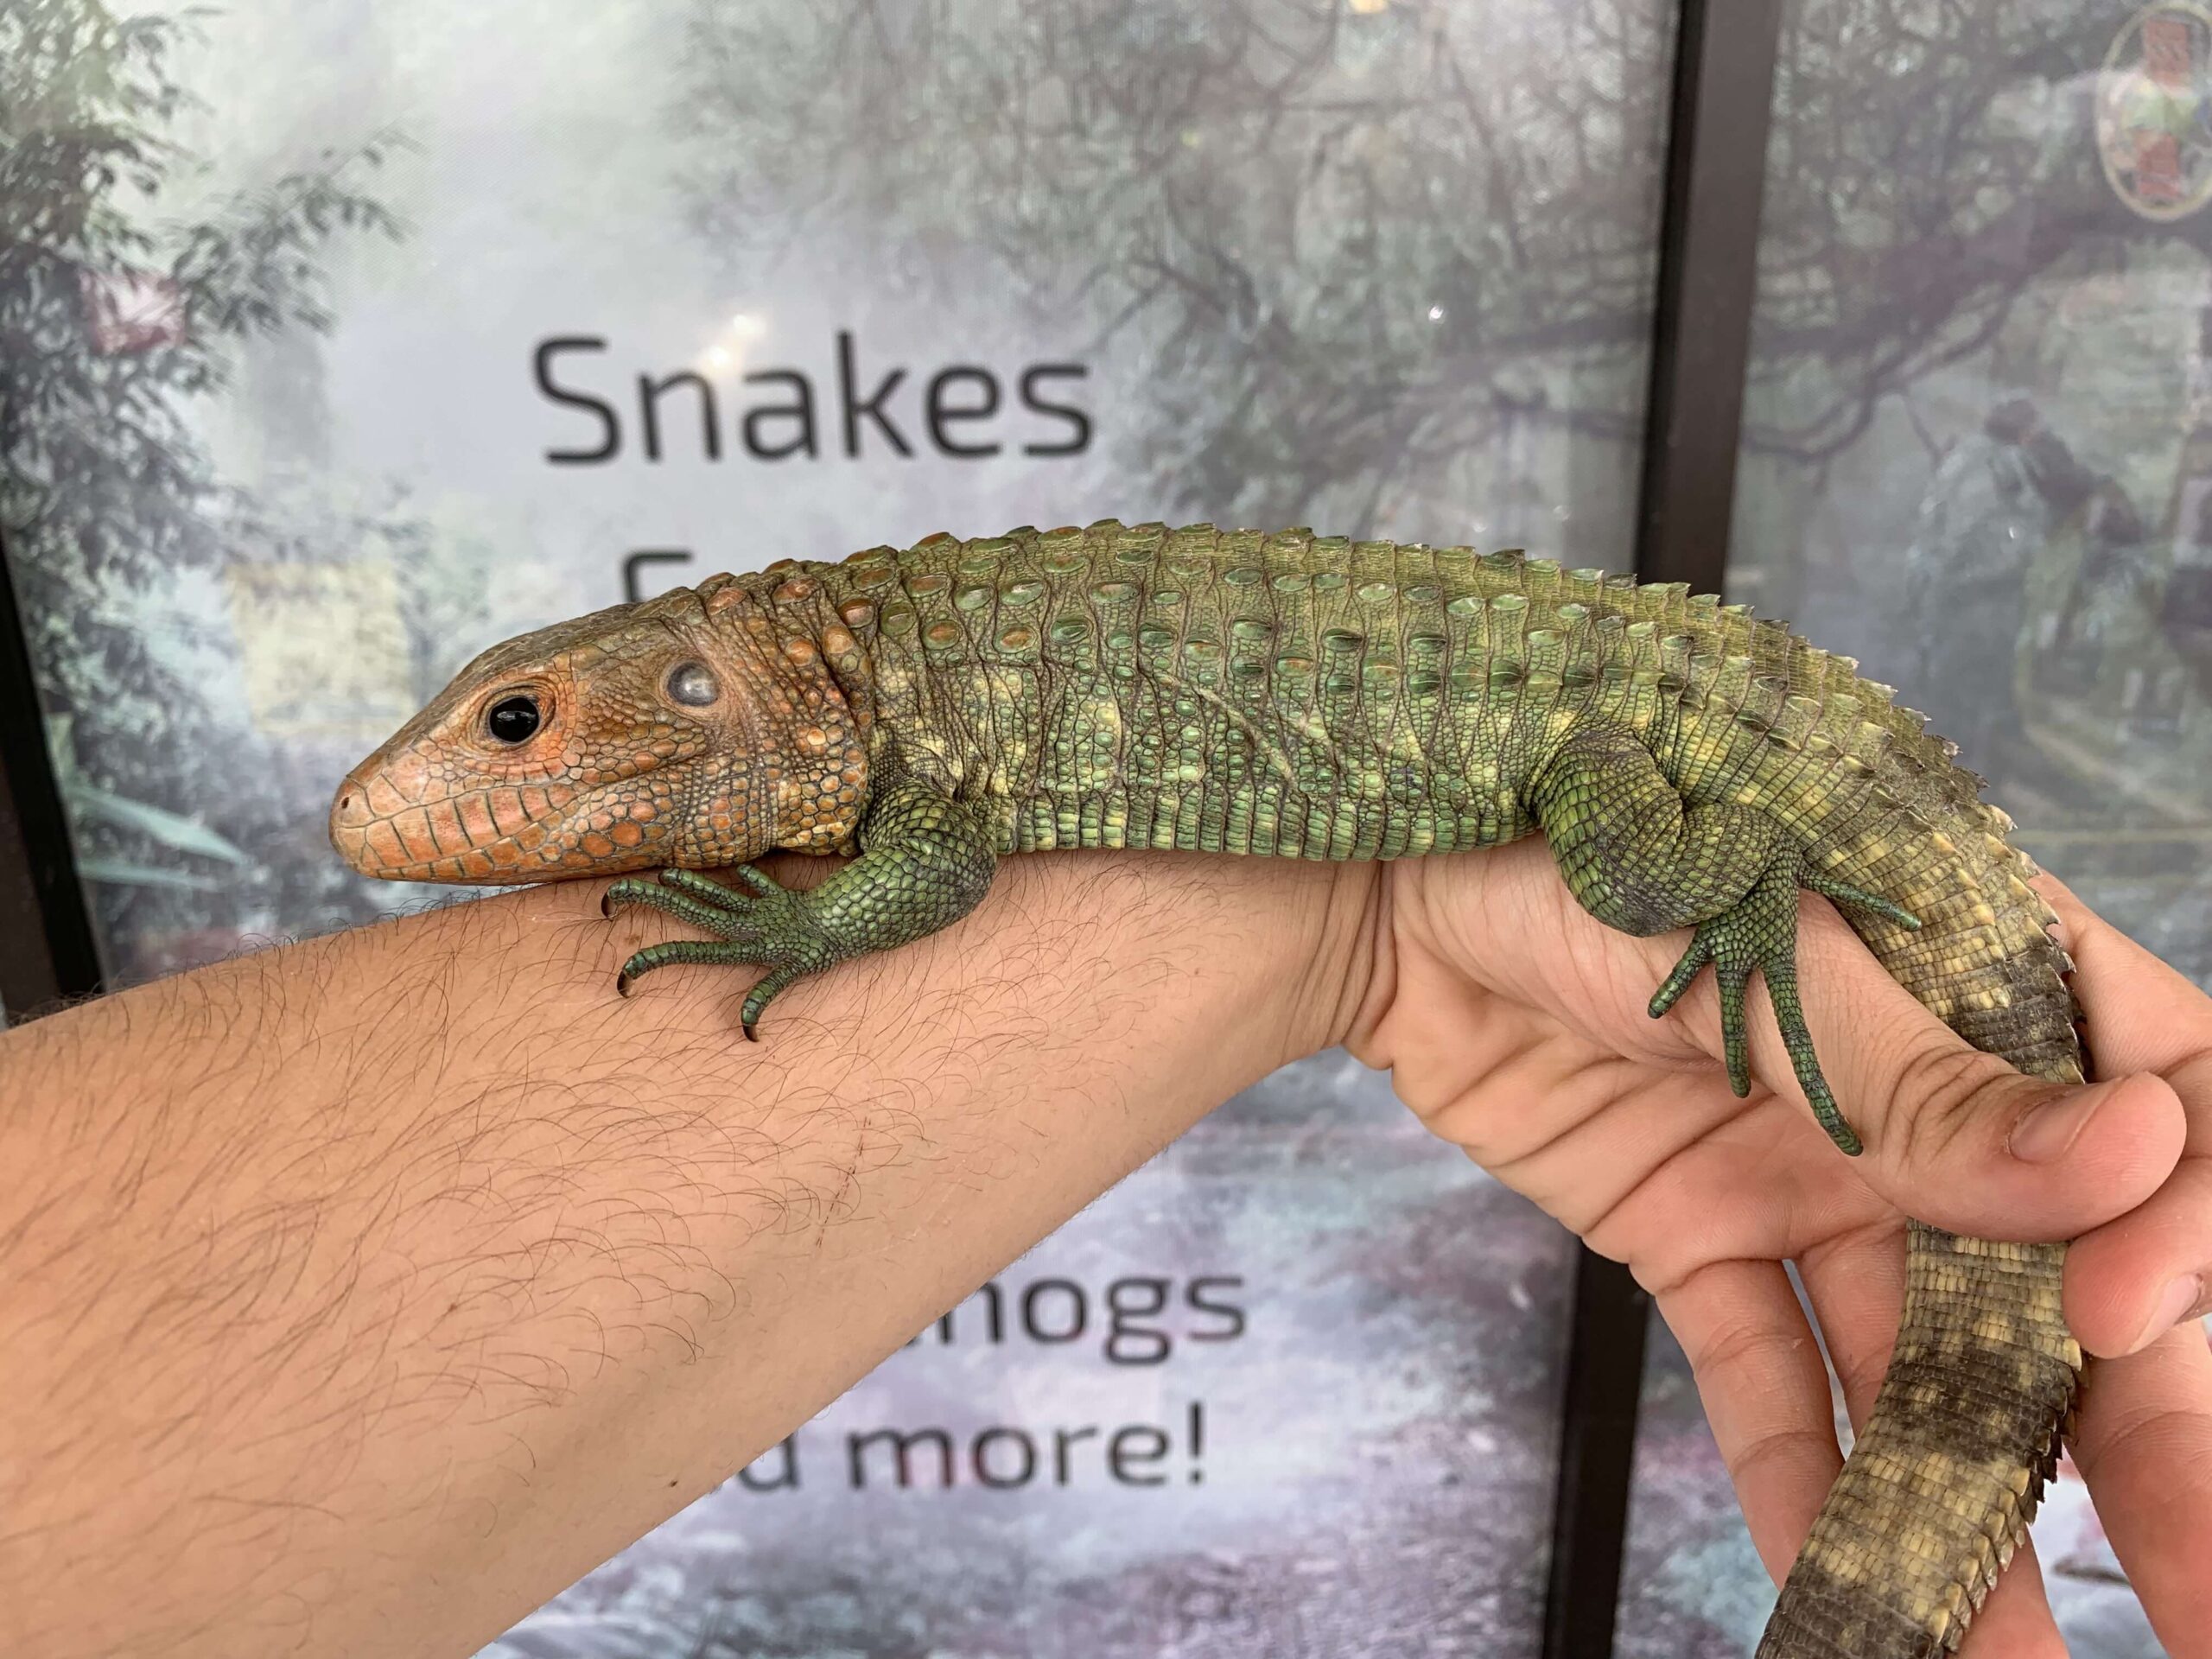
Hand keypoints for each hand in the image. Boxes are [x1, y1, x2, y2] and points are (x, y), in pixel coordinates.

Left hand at [1344, 839, 2209, 1656]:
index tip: (2124, 1315)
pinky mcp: (1702, 1235)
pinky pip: (1768, 1374)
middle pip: (2064, 1275)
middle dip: (2136, 1434)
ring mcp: (1811, 1173)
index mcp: (1978, 972)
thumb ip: (1925, 1080)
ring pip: (1918, 1359)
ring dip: (1963, 1505)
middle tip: (2193, 1597)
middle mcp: (1918, 1090)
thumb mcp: (1764, 949)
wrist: (1393, 899)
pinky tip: (1842, 1591)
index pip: (2163, 1100)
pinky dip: (1799, 1480)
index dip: (2183, 1220)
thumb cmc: (1577, 856)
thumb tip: (2131, 1160)